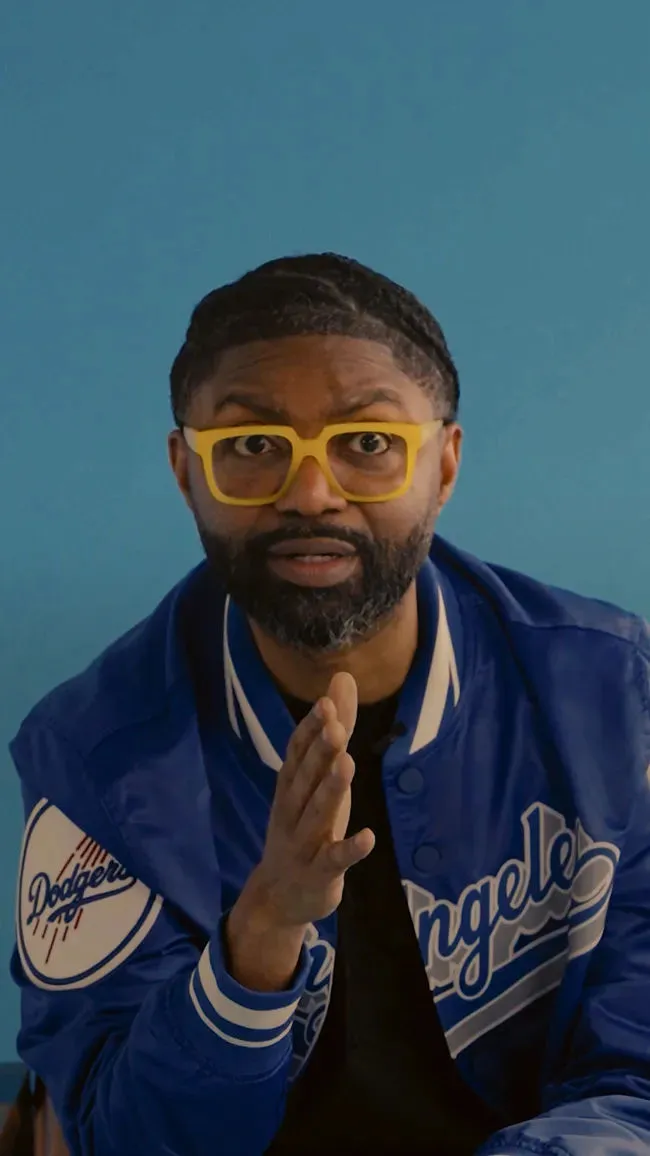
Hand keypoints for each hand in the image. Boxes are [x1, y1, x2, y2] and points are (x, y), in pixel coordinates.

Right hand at [247, 671, 374, 928]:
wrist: (278, 896)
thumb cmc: (304, 826)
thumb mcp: (319, 778)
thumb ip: (334, 730)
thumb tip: (343, 678)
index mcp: (291, 787)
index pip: (297, 754)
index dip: (310, 730)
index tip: (325, 703)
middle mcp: (292, 810)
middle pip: (305, 779)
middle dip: (319, 753)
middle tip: (335, 726)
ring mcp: (304, 843)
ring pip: (316, 814)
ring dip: (330, 790)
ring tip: (348, 765)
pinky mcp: (320, 873)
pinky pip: (334, 860)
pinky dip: (349, 849)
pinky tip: (367, 837)